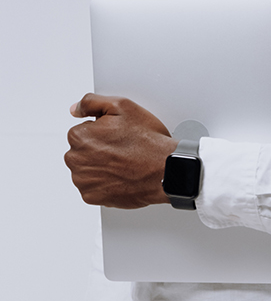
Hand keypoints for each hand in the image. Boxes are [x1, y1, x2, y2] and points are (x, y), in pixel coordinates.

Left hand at [64, 93, 177, 207]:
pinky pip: (93, 189)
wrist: (165, 171)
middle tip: (123, 151)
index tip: (118, 137)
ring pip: (87, 171)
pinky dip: (105, 185)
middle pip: (82, 152)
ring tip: (124, 165)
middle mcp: (76, 159)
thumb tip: (75, 109)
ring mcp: (84, 181)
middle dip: (99, 151)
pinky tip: (121, 177)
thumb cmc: (148, 142)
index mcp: (79, 136)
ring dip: (101, 168)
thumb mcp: (122, 106)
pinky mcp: (93, 197)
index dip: (103, 133)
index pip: (83, 132)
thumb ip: (91, 103)